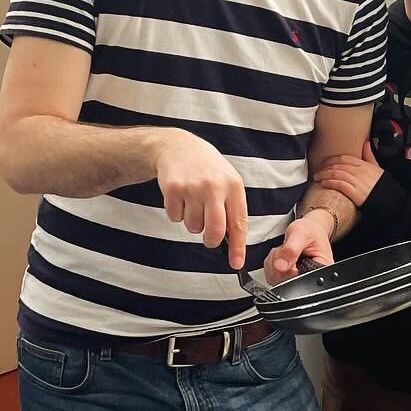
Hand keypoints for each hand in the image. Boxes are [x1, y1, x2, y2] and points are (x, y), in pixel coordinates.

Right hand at [155, 130, 247, 269]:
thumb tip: (234, 241)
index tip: (236, 263)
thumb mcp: (227, 182)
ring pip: (193, 227)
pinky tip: (181, 197)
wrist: (178, 147)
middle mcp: (214, 186)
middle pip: (214, 231)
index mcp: (233, 186)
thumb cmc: (207, 169)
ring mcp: (192, 187)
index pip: (238, 223)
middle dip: (211, 240)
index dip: (237, 247)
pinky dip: (177, 213)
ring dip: (192, 222)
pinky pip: (175, 217)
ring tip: (193, 203)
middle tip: (209, 238)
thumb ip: (232, 209)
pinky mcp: (172, 188)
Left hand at [265, 209, 333, 283]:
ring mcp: (296, 278)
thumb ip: (291, 250)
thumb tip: (280, 267)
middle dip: (280, 263)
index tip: (289, 257)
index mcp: (320, 270)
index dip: (289, 271)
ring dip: (274, 261)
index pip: (301, 281)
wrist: (308, 229)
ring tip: (285, 250)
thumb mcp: (301, 234)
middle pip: (285, 281)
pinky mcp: (286, 276)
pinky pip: (271, 274)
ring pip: (276, 278)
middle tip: (287, 248)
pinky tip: (281, 254)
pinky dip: (271, 262)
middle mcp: (309, 278)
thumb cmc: (310, 230)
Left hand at [312, 141, 382, 207]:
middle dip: (326, 167)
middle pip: (338, 165)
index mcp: (364, 165)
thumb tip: (366, 143)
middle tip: (318, 170)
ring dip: (325, 174)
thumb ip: (370, 156)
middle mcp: (359, 171)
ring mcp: (357, 181)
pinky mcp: (355, 192)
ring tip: (317, 176)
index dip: (332, 159)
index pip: (344, 158)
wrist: (389, 201)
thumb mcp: (378, 168)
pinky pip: (339, 184)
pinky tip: (324, 183)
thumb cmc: (382, 186)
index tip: (325, 162)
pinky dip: (330, 182)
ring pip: (336, 173)